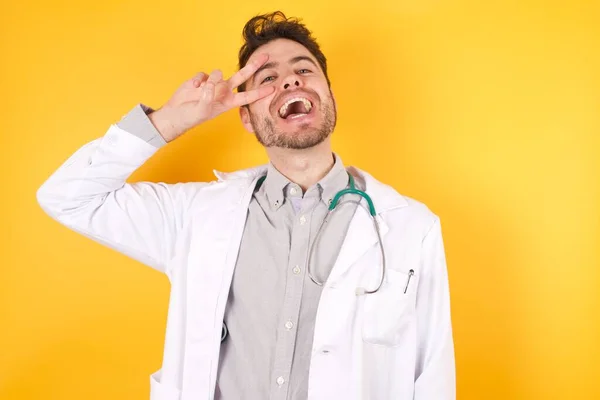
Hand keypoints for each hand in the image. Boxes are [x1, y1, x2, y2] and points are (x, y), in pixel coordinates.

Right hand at [149, 53, 273, 141]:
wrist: (176, 114)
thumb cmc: (191, 116)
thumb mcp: (202, 110)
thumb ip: (208, 96)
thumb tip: (211, 82)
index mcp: (228, 102)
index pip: (248, 96)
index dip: (260, 92)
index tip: (273, 88)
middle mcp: (223, 92)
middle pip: (242, 76)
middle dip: (254, 66)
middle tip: (266, 56)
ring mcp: (213, 84)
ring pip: (218, 73)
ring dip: (211, 80)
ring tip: (201, 90)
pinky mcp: (202, 79)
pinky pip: (203, 74)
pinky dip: (198, 80)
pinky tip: (193, 87)